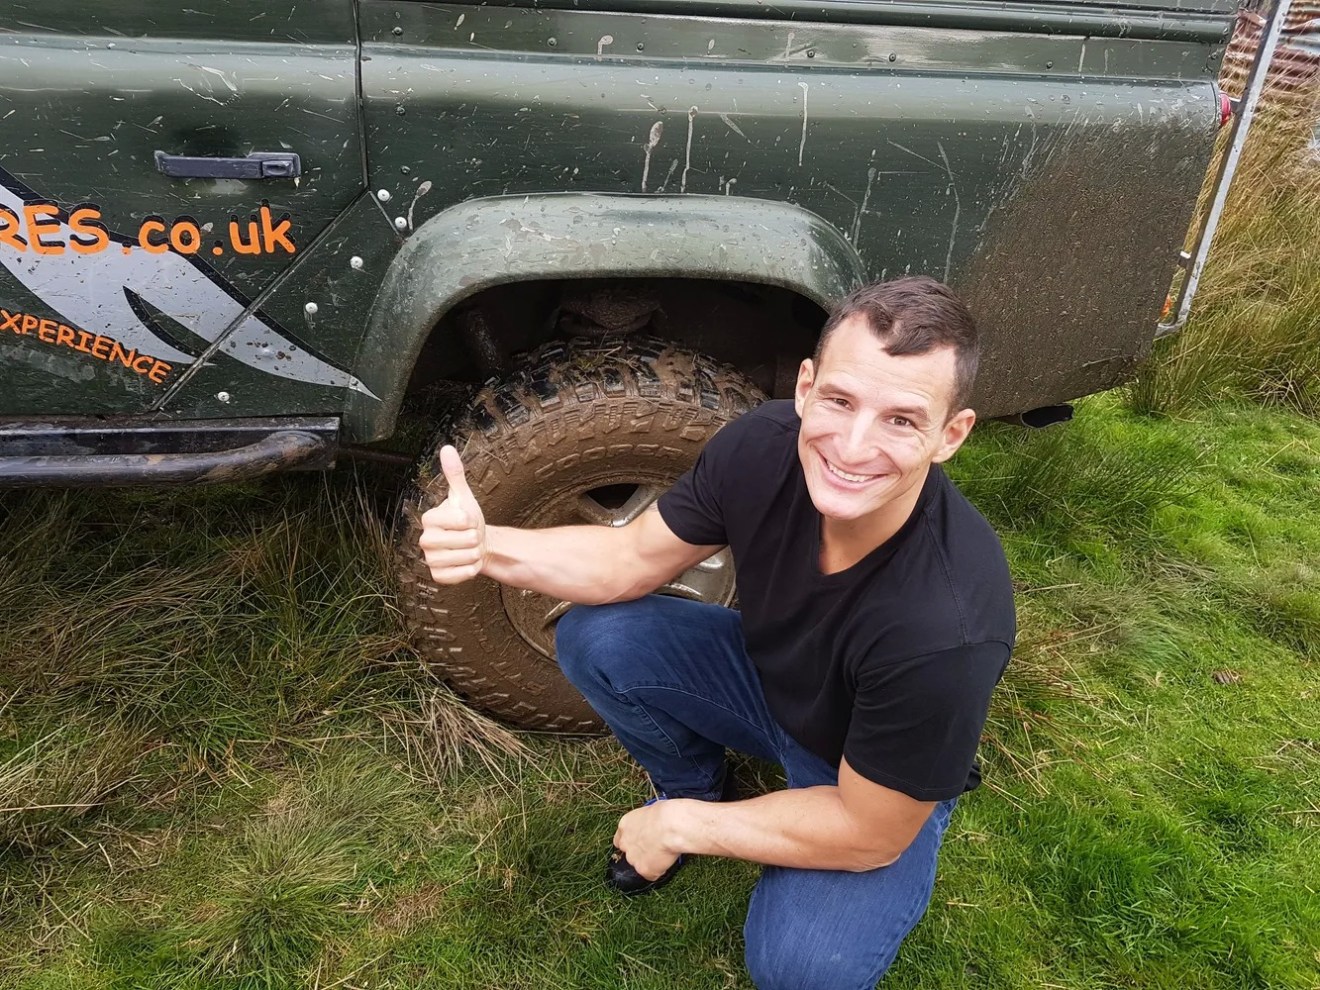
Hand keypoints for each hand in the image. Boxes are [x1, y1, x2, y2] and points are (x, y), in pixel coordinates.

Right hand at [418, 445, 486, 583]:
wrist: (473, 544)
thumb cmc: (467, 520)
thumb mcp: (463, 496)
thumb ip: (455, 474)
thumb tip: (447, 449)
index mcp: (429, 518)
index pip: (461, 520)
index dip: (471, 520)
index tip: (465, 520)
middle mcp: (425, 540)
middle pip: (465, 540)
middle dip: (475, 537)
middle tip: (468, 535)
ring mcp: (430, 559)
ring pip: (466, 557)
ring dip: (475, 553)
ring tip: (468, 547)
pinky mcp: (438, 576)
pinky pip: (463, 574)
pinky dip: (471, 569)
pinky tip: (465, 561)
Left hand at [614, 799, 684, 880]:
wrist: (671, 826)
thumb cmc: (666, 814)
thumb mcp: (651, 810)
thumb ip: (646, 822)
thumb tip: (653, 823)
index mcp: (625, 825)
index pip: (620, 838)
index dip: (632, 841)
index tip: (641, 841)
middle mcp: (625, 843)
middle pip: (629, 853)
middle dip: (640, 853)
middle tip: (655, 848)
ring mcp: (633, 858)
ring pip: (640, 864)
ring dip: (650, 862)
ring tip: (664, 854)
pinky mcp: (644, 870)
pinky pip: (651, 874)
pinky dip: (659, 870)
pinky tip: (667, 861)